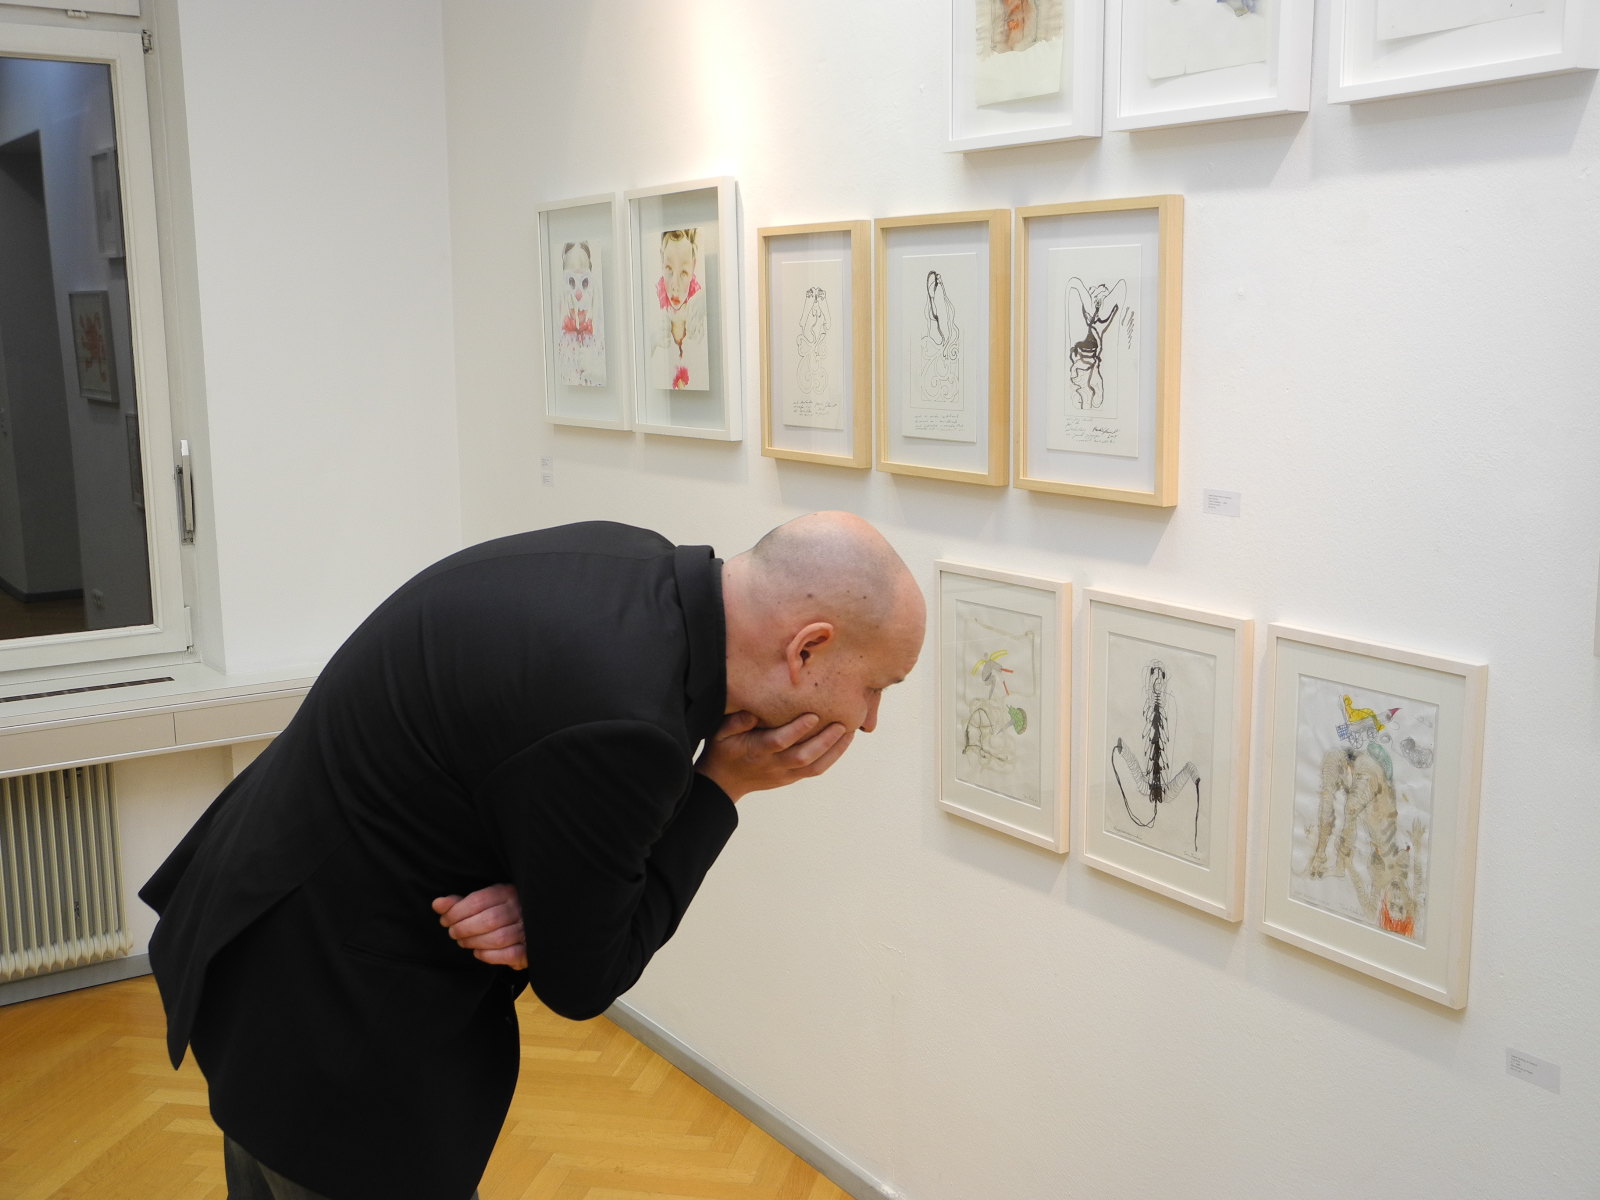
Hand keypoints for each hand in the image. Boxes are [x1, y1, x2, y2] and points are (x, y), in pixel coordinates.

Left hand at [431, 883, 526, 969]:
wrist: (527, 929)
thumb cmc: (497, 913)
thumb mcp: (480, 903)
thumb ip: (458, 903)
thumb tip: (437, 903)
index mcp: (507, 892)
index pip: (478, 901)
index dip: (456, 912)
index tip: (445, 920)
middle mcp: (519, 909)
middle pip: (487, 920)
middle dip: (463, 929)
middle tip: (453, 933)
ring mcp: (527, 929)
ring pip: (498, 938)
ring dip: (474, 942)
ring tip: (463, 942)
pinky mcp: (528, 949)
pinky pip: (509, 954)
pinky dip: (488, 955)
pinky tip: (478, 952)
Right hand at [695, 711, 853, 801]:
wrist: (723, 783)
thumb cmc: (722, 749)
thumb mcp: (719, 733)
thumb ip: (735, 722)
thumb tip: (754, 713)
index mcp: (755, 750)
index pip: (779, 742)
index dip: (797, 730)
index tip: (813, 715)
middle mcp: (772, 765)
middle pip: (803, 757)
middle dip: (824, 741)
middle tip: (842, 724)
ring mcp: (783, 774)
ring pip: (813, 767)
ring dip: (834, 751)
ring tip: (850, 732)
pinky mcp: (791, 778)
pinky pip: (815, 770)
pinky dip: (832, 757)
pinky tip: (844, 742)